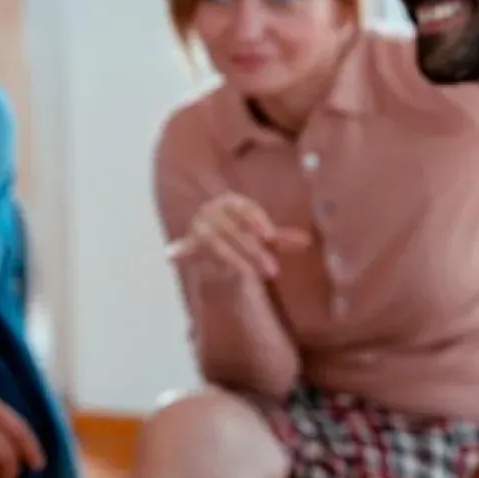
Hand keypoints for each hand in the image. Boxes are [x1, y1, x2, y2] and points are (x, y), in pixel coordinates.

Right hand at [168, 193, 309, 278]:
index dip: (257, 221)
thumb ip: (282, 239)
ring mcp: (199, 226)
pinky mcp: (189, 244)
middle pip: (234, 229)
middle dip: (253, 250)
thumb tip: (307, 241)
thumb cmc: (245, 234)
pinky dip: (178, 251)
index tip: (271, 236)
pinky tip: (170, 255)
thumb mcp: (265, 238)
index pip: (245, 208)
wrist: (218, 240)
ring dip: (235, 259)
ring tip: (251, 275)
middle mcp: (212, 210)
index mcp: (231, 201)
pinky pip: (185, 248)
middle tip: (273, 270)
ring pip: (217, 242)